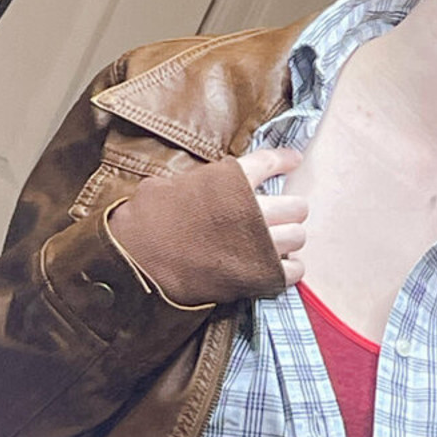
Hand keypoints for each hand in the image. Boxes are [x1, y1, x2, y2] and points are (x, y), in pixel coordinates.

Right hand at [108, 146, 306, 304]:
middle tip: (279, 215)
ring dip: (289, 238)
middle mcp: (253, 210)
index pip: (270, 162)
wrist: (138, 263)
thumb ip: (201, 181)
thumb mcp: (170, 184)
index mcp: (231, 180)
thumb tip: (210, 181)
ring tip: (275, 242)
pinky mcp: (258, 276)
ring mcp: (259, 245)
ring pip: (298, 237)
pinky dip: (288, 268)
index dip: (285, 160)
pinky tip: (275, 266)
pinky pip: (293, 271)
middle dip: (289, 209)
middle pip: (296, 206)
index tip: (293, 160)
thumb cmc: (147, 221)